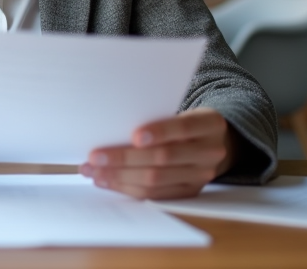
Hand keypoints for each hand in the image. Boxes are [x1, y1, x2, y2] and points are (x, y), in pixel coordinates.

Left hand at [79, 108, 235, 199]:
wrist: (214, 143)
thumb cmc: (185, 123)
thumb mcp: (181, 111)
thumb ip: (156, 117)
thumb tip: (113, 129)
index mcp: (209, 125)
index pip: (183, 127)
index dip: (159, 132)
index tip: (134, 135)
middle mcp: (209, 152)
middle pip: (163, 158)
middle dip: (124, 158)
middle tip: (95, 157)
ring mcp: (200, 176)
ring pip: (155, 180)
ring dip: (119, 176)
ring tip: (93, 171)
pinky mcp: (188, 193)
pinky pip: (153, 194)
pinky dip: (127, 187)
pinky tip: (107, 180)